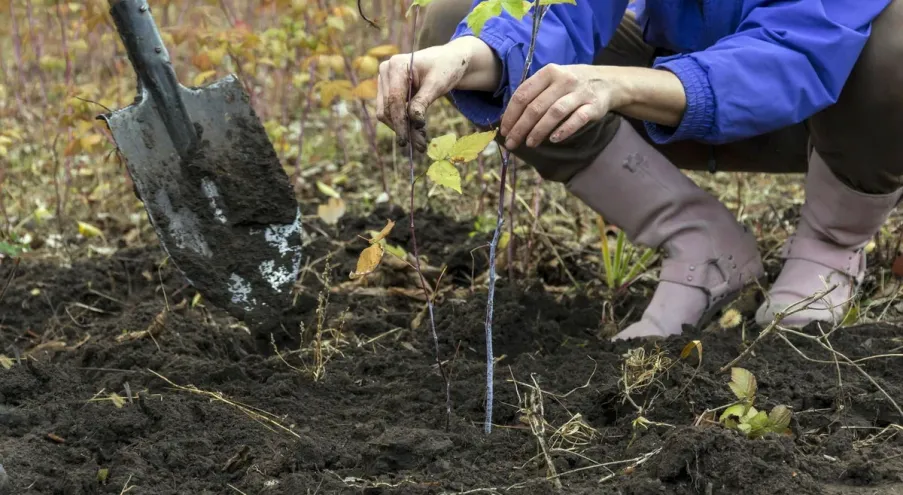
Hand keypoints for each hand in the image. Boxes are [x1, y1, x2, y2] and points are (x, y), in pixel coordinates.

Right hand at [377, 36, 501, 152]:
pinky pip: (391, 111)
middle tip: (420, 146)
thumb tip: (413, 122)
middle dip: (403, 128)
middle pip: (388, 108)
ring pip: (387, 113)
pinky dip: (403, 122)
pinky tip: (418, 131)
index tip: (407, 141)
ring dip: (402, 128)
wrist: (448, 60)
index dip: (400, 122)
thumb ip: (423, 101)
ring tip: (421, 140)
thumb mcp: (437, 84)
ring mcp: (385, 81)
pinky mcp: (388, 90)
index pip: (394, 100)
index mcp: (396, 65)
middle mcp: (386, 71)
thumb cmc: (445, 68)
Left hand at [500, 64, 627, 149]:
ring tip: (530, 143)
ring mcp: (580, 93)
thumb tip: (509, 118)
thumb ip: (533, 93)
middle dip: (520, 127)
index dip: (511, 114)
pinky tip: (553, 140)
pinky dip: (564, 130)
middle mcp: (564, 80)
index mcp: (548, 72)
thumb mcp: (552, 80)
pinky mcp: (593, 106)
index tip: (504, 130)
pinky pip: (577, 119)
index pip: (523, 94)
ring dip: (539, 130)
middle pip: (536, 107)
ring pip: (554, 113)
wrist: (607, 81)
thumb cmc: (570, 84)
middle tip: (512, 143)